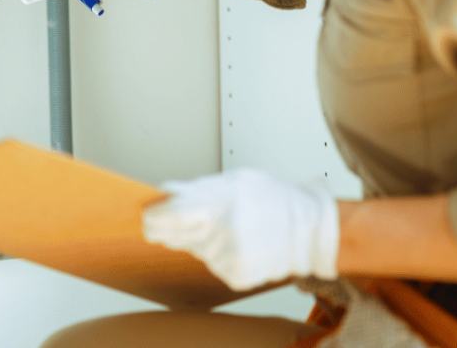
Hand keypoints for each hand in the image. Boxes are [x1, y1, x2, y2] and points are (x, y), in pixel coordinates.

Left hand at [142, 168, 338, 290]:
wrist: (309, 229)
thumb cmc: (273, 199)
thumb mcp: (236, 180)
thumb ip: (198, 188)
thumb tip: (166, 192)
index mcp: (220, 202)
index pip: (170, 216)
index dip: (153, 217)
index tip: (148, 216)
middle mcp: (222, 232)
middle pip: (175, 236)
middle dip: (173, 228)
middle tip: (191, 218)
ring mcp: (228, 257)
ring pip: (195, 250)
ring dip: (203, 240)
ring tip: (232, 227)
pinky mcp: (235, 276)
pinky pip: (213, 265)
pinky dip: (220, 255)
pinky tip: (240, 243)